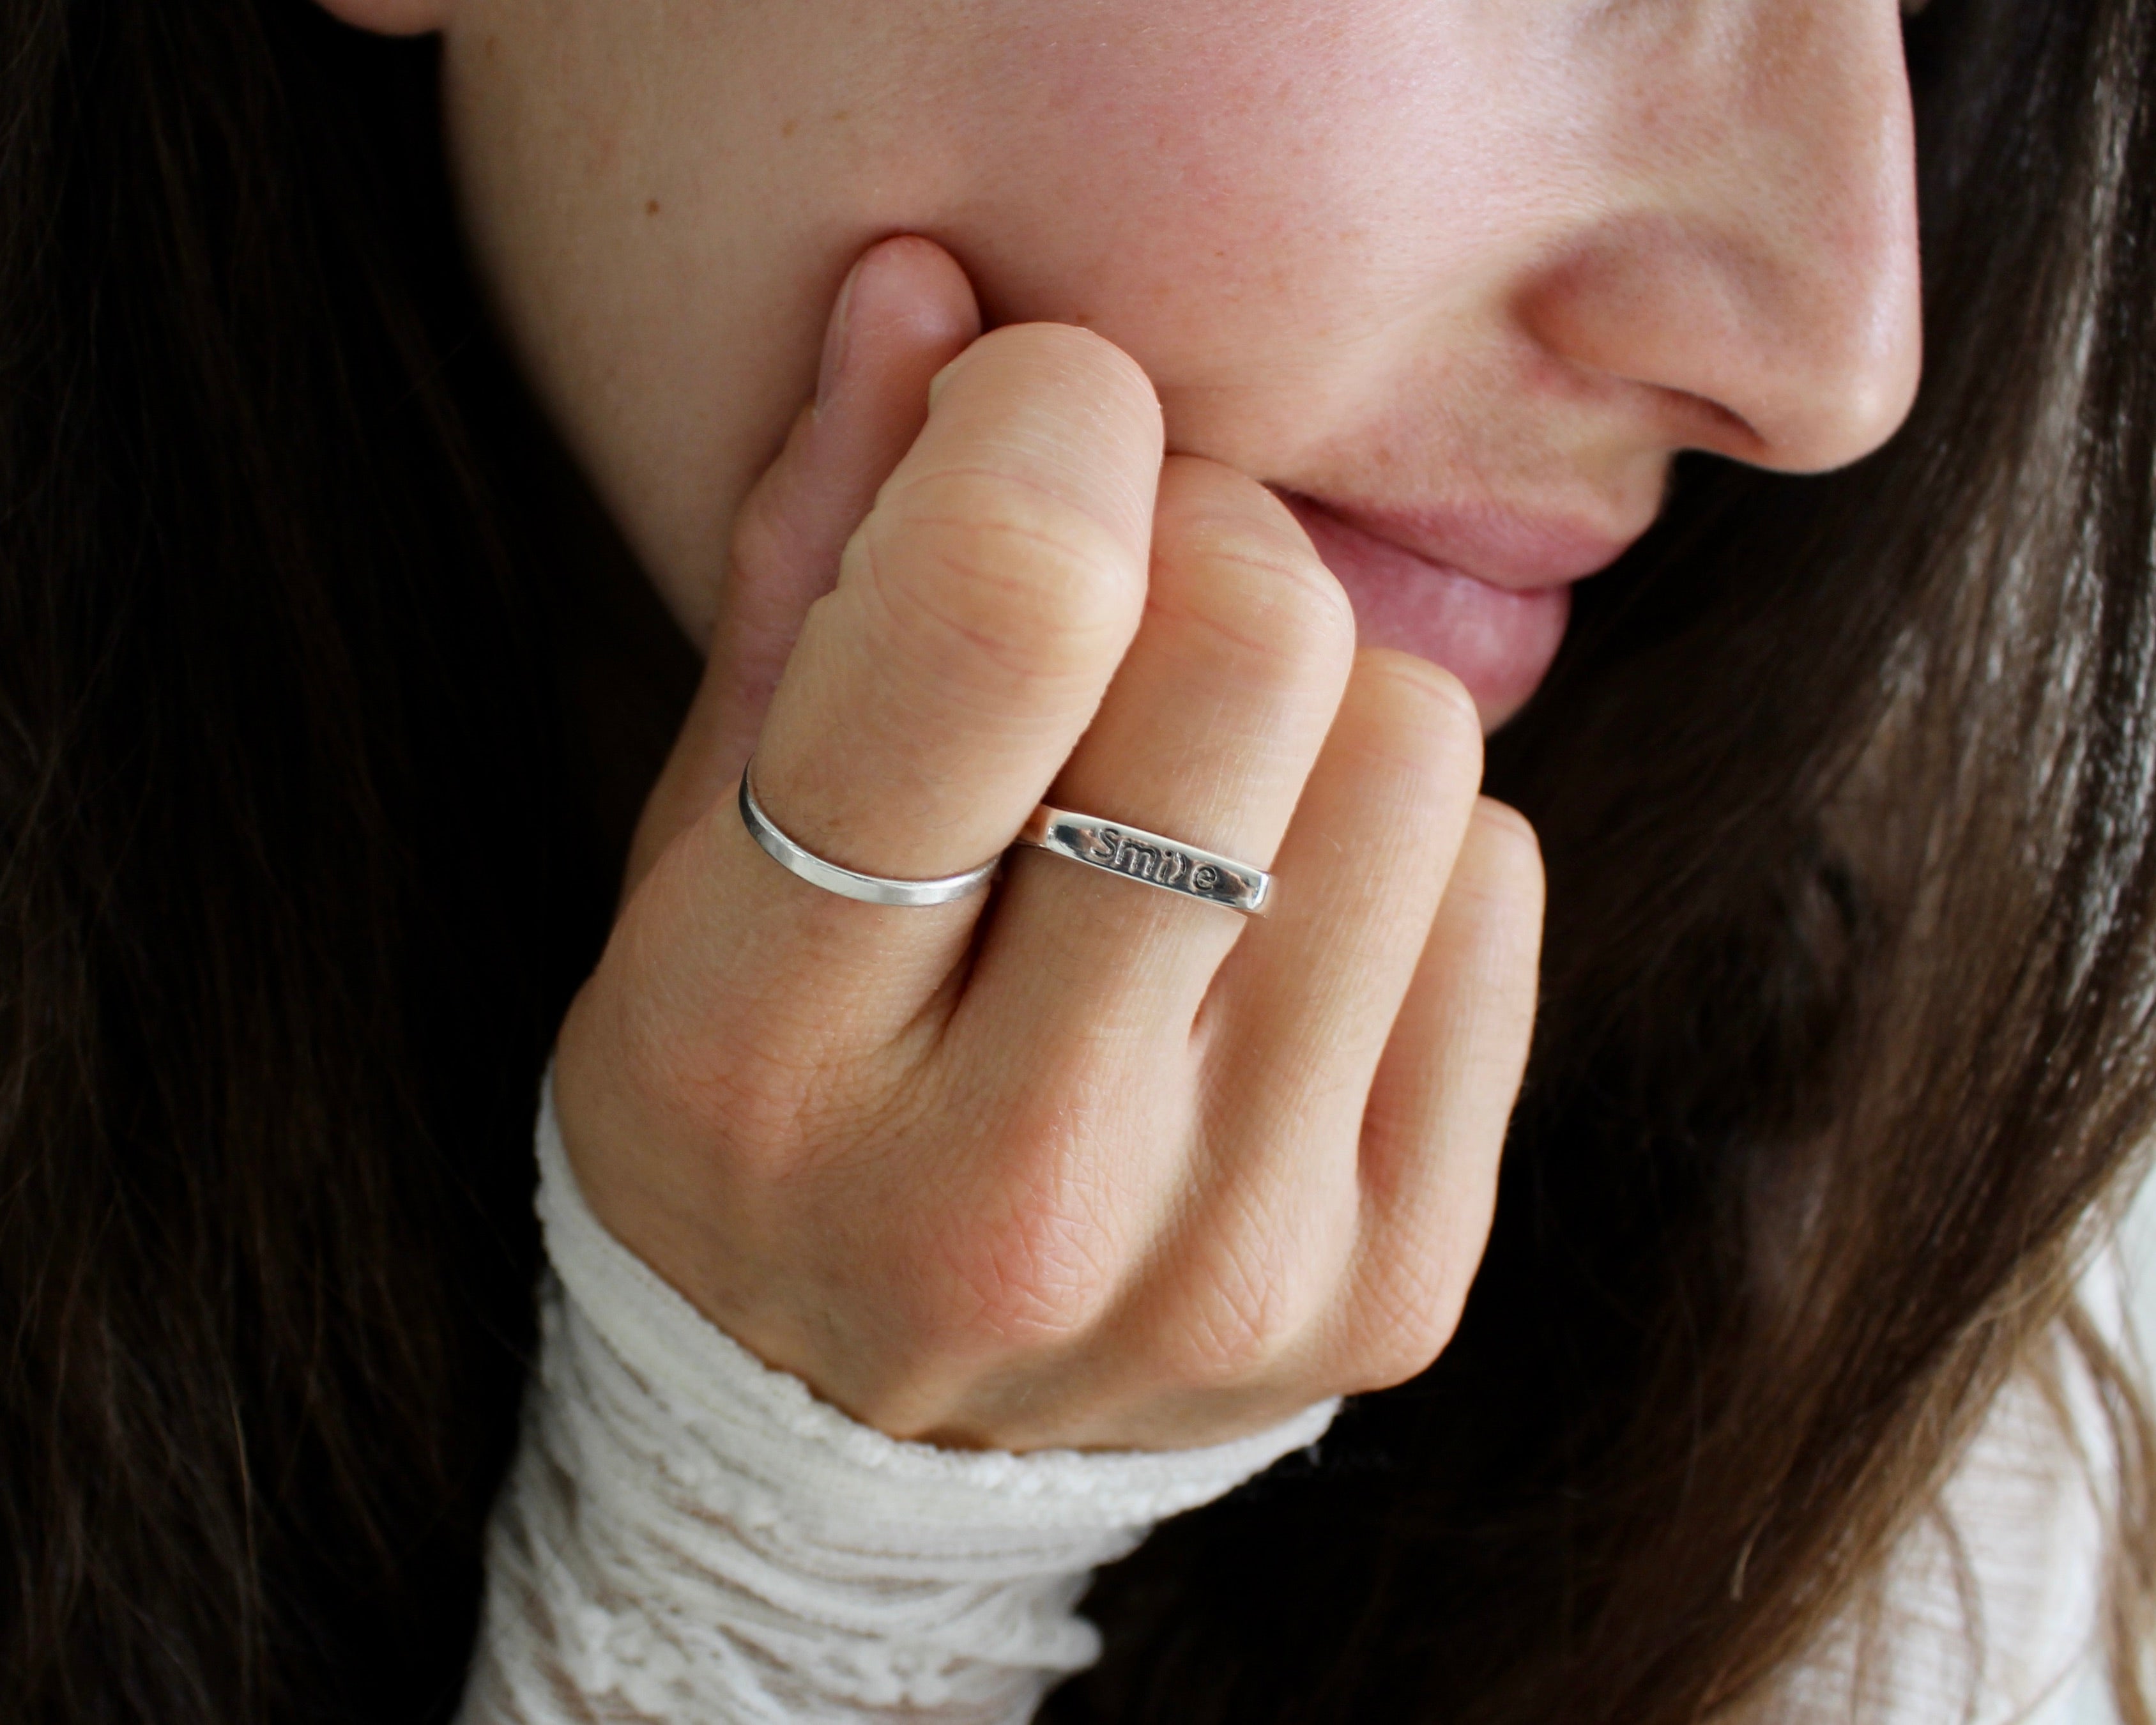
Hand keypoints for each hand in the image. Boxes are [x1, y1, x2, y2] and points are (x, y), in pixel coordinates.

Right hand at [552, 236, 1542, 1452]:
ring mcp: (1234, 1258)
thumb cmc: (758, 1100)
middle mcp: (1015, 1186)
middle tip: (1131, 597)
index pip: (994, 629)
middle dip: (1205, 538)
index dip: (1048, 426)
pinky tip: (1277, 927)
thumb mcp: (694, 848)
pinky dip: (1398, 847)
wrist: (858, 1444)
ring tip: (1198, 793)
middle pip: (1257, 653)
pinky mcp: (1398, 1294)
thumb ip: (807, 562)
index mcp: (765, 1050)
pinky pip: (1499, 885)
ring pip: (1415, 751)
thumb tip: (929, 289)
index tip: (1039, 411)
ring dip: (1313, 701)